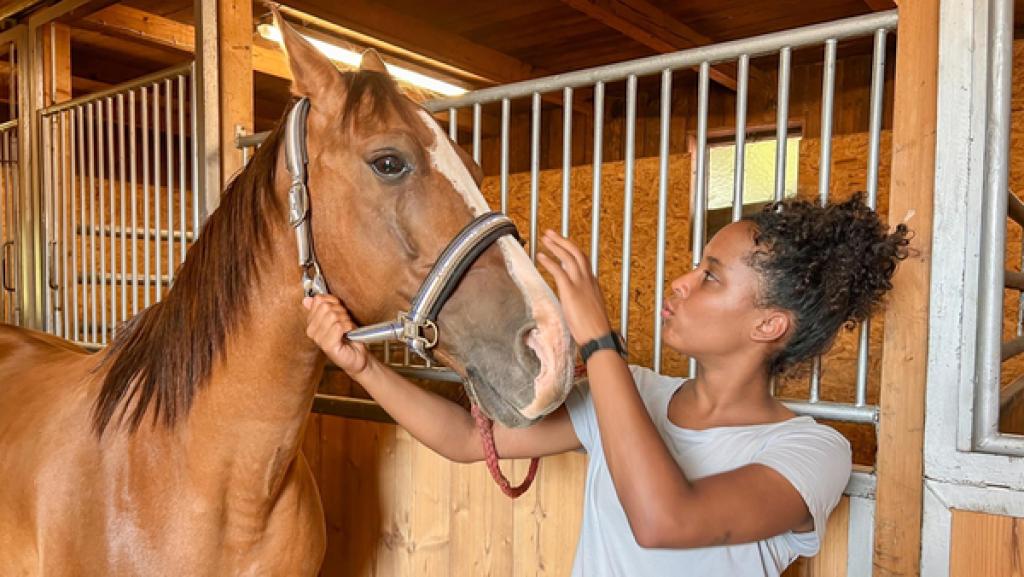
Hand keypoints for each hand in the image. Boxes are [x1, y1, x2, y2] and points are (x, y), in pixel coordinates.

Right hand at [303, 295, 372, 377]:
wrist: (358, 355)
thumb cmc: (348, 335)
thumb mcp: (337, 316)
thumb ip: (324, 306)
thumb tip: (307, 299)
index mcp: (311, 322)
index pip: (318, 300)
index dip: (333, 302)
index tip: (339, 311)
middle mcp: (311, 331)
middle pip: (325, 306)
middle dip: (340, 311)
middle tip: (345, 321)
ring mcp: (318, 339)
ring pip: (332, 315)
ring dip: (345, 320)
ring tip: (346, 328)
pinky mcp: (328, 346)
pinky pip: (338, 327)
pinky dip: (347, 327)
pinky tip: (348, 333)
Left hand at [537, 229, 612, 344]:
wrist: (598, 337)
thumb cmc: (594, 328)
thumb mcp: (590, 309)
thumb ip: (582, 300)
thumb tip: (574, 301)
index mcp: (592, 283)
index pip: (582, 260)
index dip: (571, 249)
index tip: (562, 243)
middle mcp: (588, 279)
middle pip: (576, 252)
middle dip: (562, 240)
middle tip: (551, 233)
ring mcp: (580, 284)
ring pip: (568, 257)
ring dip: (555, 246)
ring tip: (545, 238)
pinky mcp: (570, 291)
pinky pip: (559, 271)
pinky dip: (549, 262)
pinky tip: (540, 256)